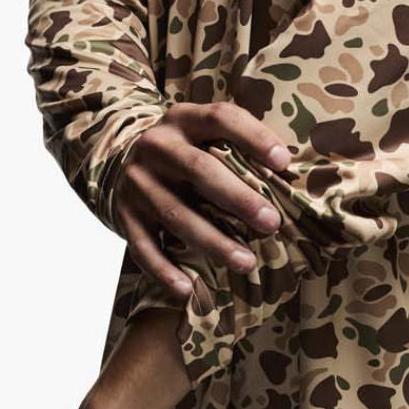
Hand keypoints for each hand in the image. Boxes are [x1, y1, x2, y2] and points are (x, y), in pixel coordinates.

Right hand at [111, 100, 291, 298]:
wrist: (115, 160)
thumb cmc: (183, 151)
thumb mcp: (201, 134)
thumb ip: (237, 146)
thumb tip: (293, 174)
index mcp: (184, 119)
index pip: (221, 118)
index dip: (254, 138)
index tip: (284, 163)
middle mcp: (157, 145)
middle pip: (199, 169)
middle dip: (238, 198)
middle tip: (272, 223)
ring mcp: (137, 181)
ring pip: (176, 214)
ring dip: (213, 242)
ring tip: (246, 262)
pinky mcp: (123, 214)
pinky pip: (143, 247)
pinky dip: (164, 270)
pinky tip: (187, 290)